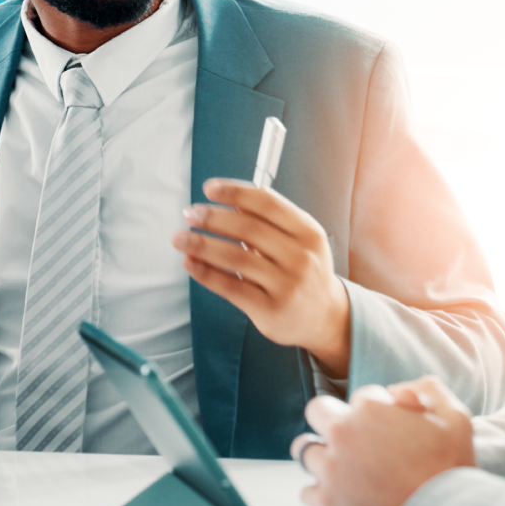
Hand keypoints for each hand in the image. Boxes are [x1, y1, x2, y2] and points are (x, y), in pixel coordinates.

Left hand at [173, 178, 352, 374]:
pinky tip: (189, 263)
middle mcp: (300, 258)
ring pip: (235, 257)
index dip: (235, 192)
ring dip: (201, 244)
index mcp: (308, 232)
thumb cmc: (302, 271)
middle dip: (212, 218)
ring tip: (179, 238)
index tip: (209, 188)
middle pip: (247, 228)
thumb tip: (227, 197)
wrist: (324, 317)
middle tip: (189, 214)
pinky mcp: (270, 309)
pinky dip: (205, 273)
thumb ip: (268, 219)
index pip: (267, 203)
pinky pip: (230, 287)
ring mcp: (286, 285)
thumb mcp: (298, 240)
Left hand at [295, 378, 476, 505]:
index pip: (362, 396)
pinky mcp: (327, 502)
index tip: (389, 427)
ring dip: (323, 457)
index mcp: (369, 409)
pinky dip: (322, 495)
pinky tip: (343, 498)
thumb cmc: (452, 469)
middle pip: (318, 411)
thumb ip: (427, 390)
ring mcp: (331, 469)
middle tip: (351, 437)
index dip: (378, 409)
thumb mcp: (455, 417)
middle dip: (333, 419)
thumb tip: (397, 391)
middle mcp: (343, 434)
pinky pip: (307, 492)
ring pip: (306, 451)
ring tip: (344, 469)